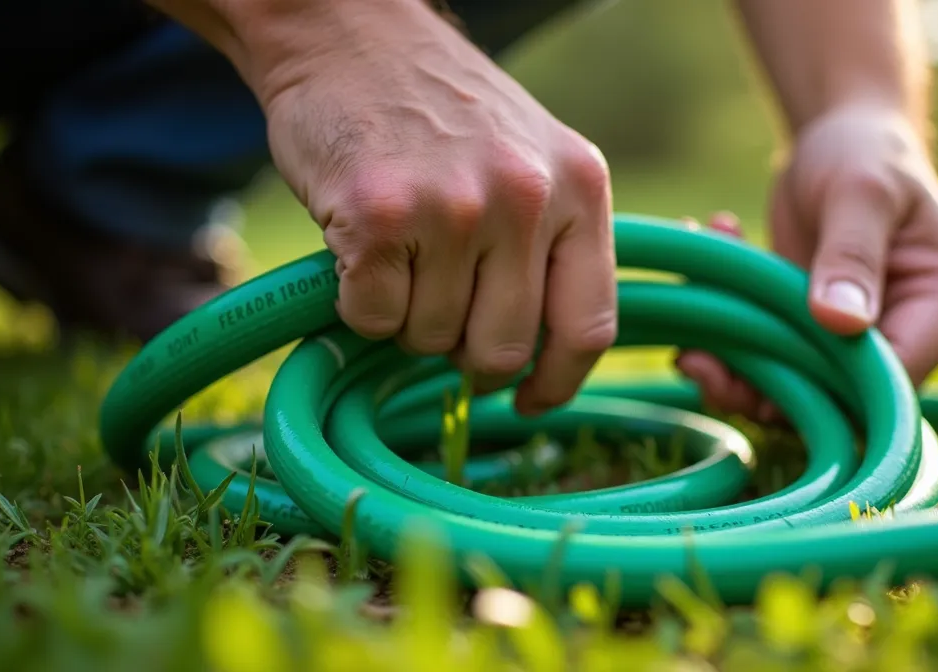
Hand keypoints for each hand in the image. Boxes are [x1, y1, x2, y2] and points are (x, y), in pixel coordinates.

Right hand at [241, 1, 617, 414]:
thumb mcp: (530, 158)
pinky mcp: (379, 217)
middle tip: (438, 311)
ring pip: (431, 339)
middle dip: (464, 353)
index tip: (529, 401)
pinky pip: (372, 319)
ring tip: (401, 252)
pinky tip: (361, 247)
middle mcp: (526, 197)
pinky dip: (358, 303)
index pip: (589, 326)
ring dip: (406, 319)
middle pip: (504, 349)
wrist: (348, 34)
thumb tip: (536, 362)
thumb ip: (548, 245)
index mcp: (579, 186)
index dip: (558, 382)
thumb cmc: (439, 110)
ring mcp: (455, 206)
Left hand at [677, 105, 937, 421]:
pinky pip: (769, 359)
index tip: (767, 364)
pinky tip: (704, 286)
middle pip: (841, 398)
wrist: (841, 136)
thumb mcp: (861, 193)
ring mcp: (858, 340)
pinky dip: (727, 335)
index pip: (898, 377)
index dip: (834, 388)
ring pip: (796, 390)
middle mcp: (909, 334)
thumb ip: (851, 255)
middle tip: (697, 359)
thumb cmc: (866, 153)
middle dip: (765, 387)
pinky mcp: (812, 336)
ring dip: (735, 369)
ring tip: (688, 334)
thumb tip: (841, 322)